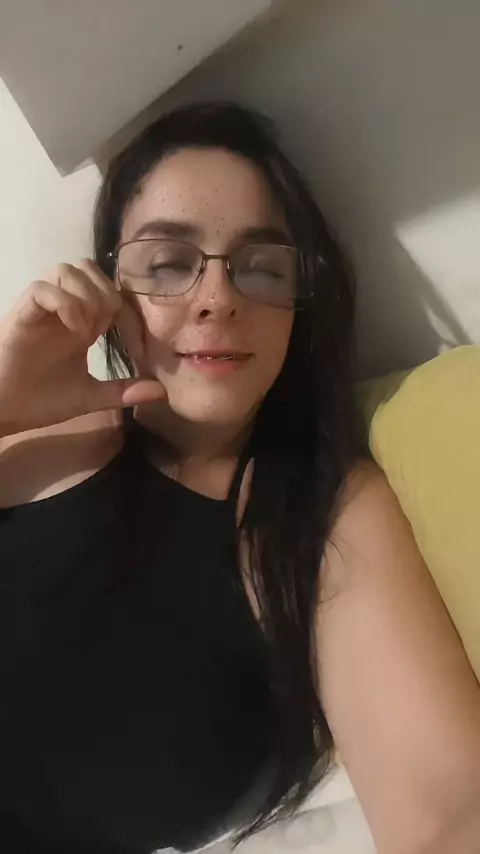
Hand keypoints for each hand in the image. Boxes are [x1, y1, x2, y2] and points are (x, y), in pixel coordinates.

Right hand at [0, 259, 163, 435]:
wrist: (3, 411)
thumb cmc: (40, 400)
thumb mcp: (90, 396)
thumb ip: (123, 391)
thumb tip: (163, 392)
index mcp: (81, 322)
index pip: (110, 290)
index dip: (129, 308)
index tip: (136, 345)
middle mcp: (63, 309)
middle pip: (89, 268)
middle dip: (107, 292)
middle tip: (107, 327)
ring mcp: (42, 310)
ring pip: (66, 269)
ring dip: (85, 294)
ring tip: (88, 329)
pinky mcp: (22, 315)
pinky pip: (42, 289)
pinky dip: (64, 303)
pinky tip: (74, 330)